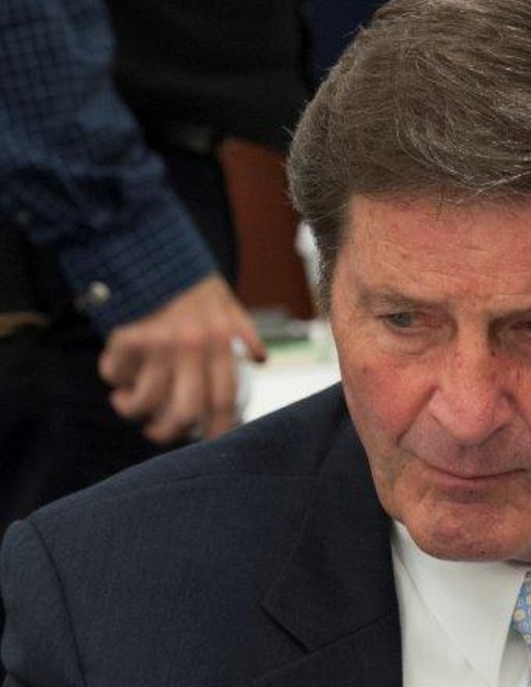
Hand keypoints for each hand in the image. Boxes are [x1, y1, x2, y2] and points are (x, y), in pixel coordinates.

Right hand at [97, 274, 263, 443]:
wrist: (151, 246)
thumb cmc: (191, 281)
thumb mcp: (228, 302)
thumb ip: (245, 333)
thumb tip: (260, 362)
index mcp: (221, 343)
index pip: (224, 399)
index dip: (217, 427)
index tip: (208, 440)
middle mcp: (193, 347)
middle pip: (185, 410)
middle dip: (169, 431)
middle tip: (158, 433)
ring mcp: (159, 343)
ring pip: (145, 399)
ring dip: (132, 409)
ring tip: (127, 404)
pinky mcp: (128, 335)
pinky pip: (115, 373)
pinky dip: (112, 378)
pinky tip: (114, 375)